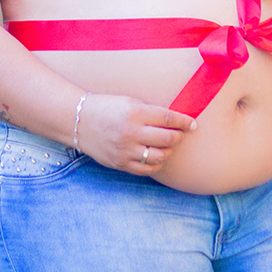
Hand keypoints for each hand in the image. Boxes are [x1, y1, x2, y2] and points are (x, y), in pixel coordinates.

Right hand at [75, 94, 196, 173]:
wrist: (79, 121)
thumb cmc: (107, 108)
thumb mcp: (129, 102)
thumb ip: (151, 112)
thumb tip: (176, 121)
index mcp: (135, 113)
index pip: (168, 119)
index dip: (184, 122)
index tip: (192, 123)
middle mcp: (131, 133)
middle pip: (167, 139)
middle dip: (179, 136)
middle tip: (181, 134)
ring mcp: (125, 151)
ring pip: (160, 156)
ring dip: (169, 151)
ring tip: (167, 145)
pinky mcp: (120, 164)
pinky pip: (146, 169)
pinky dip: (156, 163)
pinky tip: (157, 156)